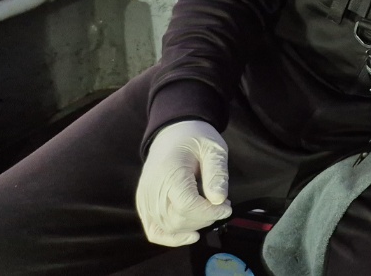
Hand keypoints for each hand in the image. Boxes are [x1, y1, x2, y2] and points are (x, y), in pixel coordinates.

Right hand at [135, 119, 231, 246]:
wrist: (172, 133)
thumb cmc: (195, 138)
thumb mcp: (213, 148)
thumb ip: (217, 173)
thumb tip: (219, 199)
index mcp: (169, 172)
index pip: (186, 205)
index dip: (209, 212)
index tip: (227, 207)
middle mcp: (152, 190)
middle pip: (177, 220)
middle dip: (205, 219)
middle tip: (222, 206)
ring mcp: (145, 200)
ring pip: (168, 228)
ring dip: (193, 226)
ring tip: (210, 211)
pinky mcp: (143, 206)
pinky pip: (154, 231)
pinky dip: (171, 238)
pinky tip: (191, 234)